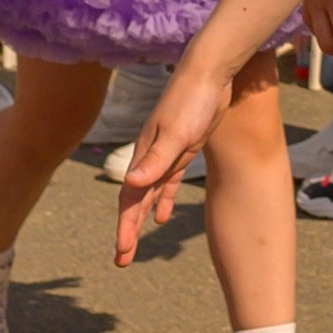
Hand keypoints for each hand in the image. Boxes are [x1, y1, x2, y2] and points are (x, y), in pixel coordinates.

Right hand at [114, 52, 234, 258]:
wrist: (210, 71)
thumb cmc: (192, 101)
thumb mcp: (177, 133)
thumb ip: (156, 160)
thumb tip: (131, 184)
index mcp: (145, 155)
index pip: (130, 199)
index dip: (125, 227)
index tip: (122, 254)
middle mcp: (151, 156)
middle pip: (135, 201)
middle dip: (127, 230)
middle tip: (121, 260)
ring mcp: (166, 153)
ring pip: (149, 194)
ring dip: (141, 219)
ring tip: (134, 244)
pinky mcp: (183, 148)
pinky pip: (168, 182)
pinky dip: (163, 200)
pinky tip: (162, 217)